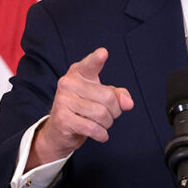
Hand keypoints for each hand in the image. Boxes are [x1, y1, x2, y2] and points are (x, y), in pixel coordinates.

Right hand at [27, 47, 133, 169]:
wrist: (60, 132)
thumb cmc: (84, 109)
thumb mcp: (103, 98)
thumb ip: (119, 96)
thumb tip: (128, 103)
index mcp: (79, 73)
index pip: (90, 65)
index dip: (97, 59)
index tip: (103, 53)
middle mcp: (68, 83)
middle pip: (108, 97)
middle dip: (115, 111)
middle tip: (110, 115)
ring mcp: (63, 101)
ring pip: (101, 114)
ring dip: (108, 123)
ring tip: (102, 124)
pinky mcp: (62, 119)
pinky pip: (92, 128)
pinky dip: (102, 134)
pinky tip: (100, 134)